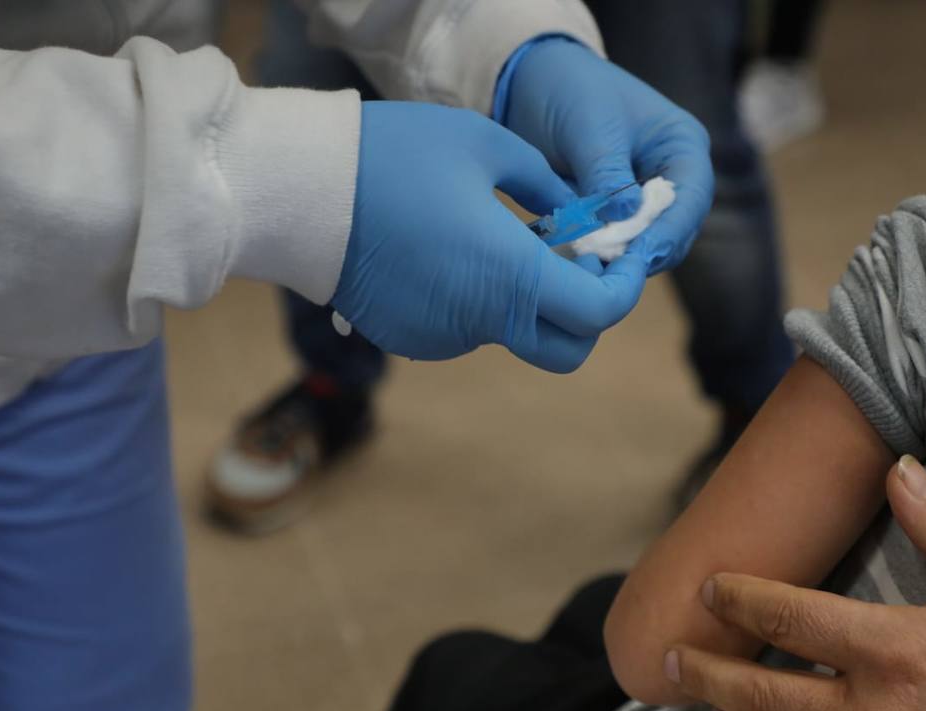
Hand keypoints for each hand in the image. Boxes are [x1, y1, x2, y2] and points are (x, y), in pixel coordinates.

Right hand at [331, 102, 646, 372]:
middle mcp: (483, 322)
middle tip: (577, 262)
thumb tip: (577, 216)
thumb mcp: (488, 147)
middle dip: (586, 313)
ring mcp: (445, 338)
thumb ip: (547, 187)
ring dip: (528, 300)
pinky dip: (481, 301)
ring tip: (501, 239)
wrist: (302, 195)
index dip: (624, 289)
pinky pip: (468, 328)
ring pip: (515, 334)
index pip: (599, 313)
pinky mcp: (414, 338)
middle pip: (567, 349)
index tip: (621, 257)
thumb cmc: (394, 159)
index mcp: (511, 276)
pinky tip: (454, 253)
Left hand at [501, 40, 711, 274]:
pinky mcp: (619, 217)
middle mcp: (674, 177)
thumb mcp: (589, 128)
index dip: (670, 230)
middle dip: (646, 251)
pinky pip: (619, 247)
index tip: (641, 255)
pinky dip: (603, 256)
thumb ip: (607, 174)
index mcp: (682, 145)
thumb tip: (625, 216)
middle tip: (610, 268)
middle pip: (676, 230)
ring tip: (591, 264)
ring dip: (623, 259)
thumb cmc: (570, 92)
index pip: (692, 196)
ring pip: (649, 246)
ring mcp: (647, 200)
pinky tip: (580, 261)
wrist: (535, 87)